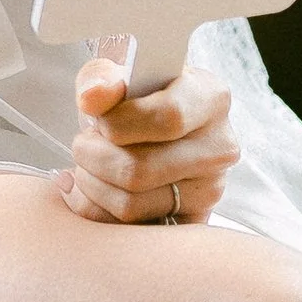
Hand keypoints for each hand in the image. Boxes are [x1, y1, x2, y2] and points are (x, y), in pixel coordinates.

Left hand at [57, 47, 238, 224]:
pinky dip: (97, 211)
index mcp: (210, 97)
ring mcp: (210, 189)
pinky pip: (131, 230)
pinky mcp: (191, 221)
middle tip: (82, 144)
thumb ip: (100, 78)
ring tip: (87, 165)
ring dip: (91, 185)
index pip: (168, 117)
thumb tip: (92, 98)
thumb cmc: (134, 96)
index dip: (120, 122)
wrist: (150, 124)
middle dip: (93, 156)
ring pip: (131, 204)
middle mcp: (220, 146)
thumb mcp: (115, 72)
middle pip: (141, 169)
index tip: (98, 120)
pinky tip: (90, 190)